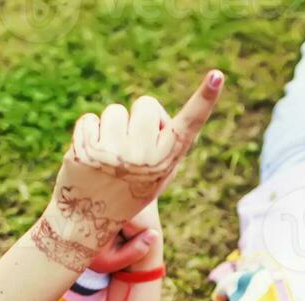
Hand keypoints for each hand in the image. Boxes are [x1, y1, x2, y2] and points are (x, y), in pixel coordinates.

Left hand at [34, 70, 221, 269]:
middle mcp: (144, 158)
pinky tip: (89, 154)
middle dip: (137, 116)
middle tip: (129, 143)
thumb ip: (162, 144)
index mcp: (167, 161)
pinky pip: (90, 119)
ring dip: (110, 126)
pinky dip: (87, 132)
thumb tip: (154, 114)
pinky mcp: (86, 150)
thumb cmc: (128, 192)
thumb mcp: (155, 173)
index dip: (205, 99)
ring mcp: (114, 154)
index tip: (218, 76)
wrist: (88, 219)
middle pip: (145, 104)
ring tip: (108, 154)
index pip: (189, 125)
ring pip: (115, 111)